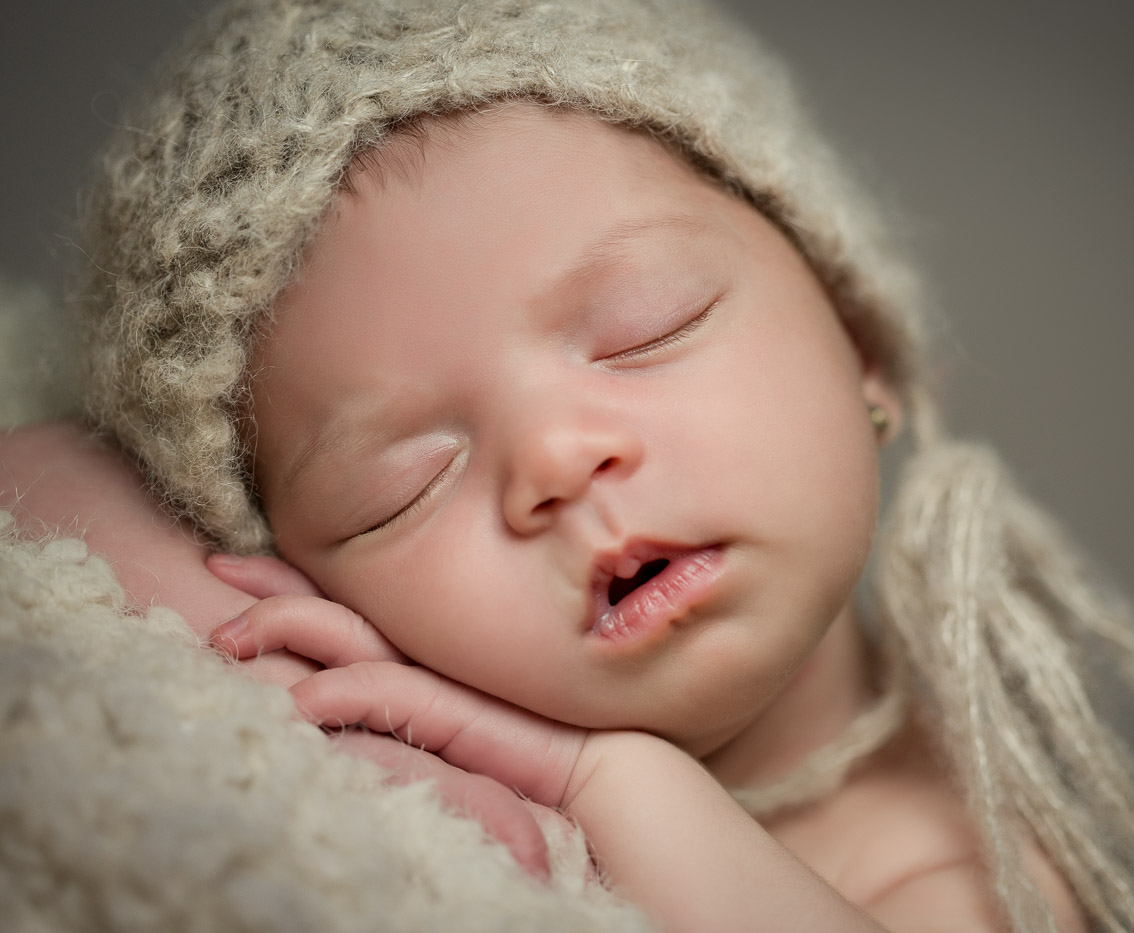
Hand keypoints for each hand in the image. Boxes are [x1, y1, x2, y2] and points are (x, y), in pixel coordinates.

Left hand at [206, 556, 559, 878]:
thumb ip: (412, 713)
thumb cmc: (554, 761)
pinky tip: (301, 701)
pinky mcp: (473, 720)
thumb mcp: (465, 731)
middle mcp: (439, 659)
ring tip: (229, 633)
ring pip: (361, 640)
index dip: (297, 582)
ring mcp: (454, 684)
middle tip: (217, 564)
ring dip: (290, 628)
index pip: (355, 611)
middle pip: (347, 608)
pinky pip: (400, 700)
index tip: (236, 565)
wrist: (626, 786)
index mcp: (435, 658)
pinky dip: (347, 695)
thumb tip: (324, 700)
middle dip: (279, 583)